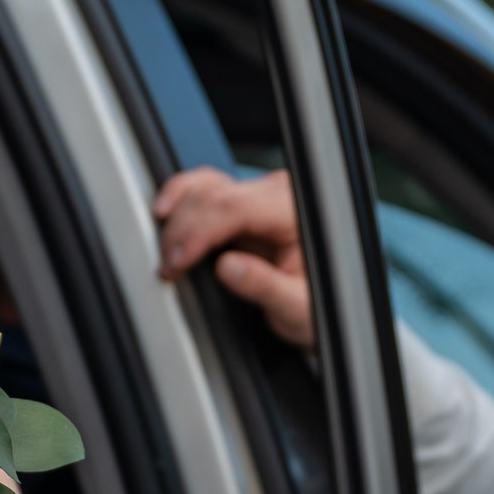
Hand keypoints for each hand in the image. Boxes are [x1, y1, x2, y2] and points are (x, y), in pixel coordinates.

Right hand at [153, 167, 312, 348]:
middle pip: (214, 195)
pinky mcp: (245, 203)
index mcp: (296, 213)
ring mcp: (261, 195)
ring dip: (178, 214)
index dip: (197, 232)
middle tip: (167, 267)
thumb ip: (265, 286)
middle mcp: (279, 195)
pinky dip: (183, 201)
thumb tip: (228, 268)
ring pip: (206, 186)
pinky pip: (207, 190)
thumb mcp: (297, 307)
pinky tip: (167, 216)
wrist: (325, 306)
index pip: (234, 208)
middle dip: (182, 230)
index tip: (177, 261)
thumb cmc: (319, 306)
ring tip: (167, 251)